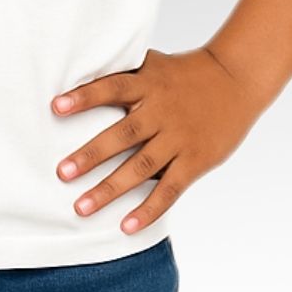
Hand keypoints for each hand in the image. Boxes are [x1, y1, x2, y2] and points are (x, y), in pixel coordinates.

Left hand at [51, 46, 265, 235]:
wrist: (236, 80)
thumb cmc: (185, 73)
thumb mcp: (154, 65)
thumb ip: (125, 73)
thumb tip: (83, 68)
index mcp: (148, 83)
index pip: (112, 87)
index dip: (84, 97)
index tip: (56, 107)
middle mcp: (161, 111)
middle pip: (123, 134)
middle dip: (91, 155)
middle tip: (62, 173)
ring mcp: (178, 138)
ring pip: (141, 167)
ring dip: (110, 189)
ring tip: (81, 207)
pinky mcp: (195, 160)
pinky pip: (169, 189)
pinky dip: (148, 209)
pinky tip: (126, 226)